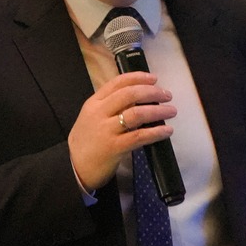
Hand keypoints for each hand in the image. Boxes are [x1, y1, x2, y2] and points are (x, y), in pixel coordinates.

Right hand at [68, 70, 174, 191]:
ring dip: (158, 110)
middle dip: (152, 92)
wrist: (73, 167)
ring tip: (171, 111)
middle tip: (167, 95)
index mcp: (93, 103)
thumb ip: (110, 106)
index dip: (138, 78)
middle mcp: (99, 113)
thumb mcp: (92, 117)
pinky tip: (167, 131)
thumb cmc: (87, 142)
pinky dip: (156, 132)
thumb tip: (138, 98)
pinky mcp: (114, 147)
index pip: (117, 83)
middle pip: (129, 95)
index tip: (154, 78)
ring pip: (136, 114)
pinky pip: (139, 136)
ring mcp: (106, 130)